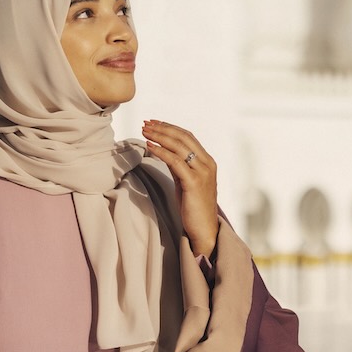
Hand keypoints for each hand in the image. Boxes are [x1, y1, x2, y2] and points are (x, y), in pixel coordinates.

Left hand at [142, 119, 219, 257]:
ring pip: (179, 147)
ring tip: (145, 131)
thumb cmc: (194, 207)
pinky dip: (161, 152)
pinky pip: (175, 162)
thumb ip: (179, 166)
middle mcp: (207, 163)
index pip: (188, 137)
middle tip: (146, 124)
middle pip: (183, 138)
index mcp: (207, 161)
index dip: (170, 127)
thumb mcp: (186, 181)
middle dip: (163, 128)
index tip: (154, 123)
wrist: (204, 229)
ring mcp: (202, 172)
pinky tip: (150, 147)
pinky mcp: (194, 183)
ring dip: (160, 136)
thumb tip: (163, 151)